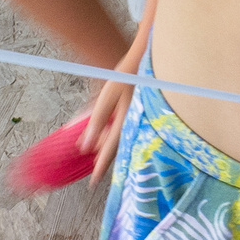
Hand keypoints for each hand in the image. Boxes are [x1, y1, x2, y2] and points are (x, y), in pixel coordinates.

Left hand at [78, 44, 144, 187]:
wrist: (154, 56)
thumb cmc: (129, 73)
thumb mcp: (108, 97)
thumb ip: (96, 121)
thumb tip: (84, 146)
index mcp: (128, 122)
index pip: (111, 150)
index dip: (101, 167)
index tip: (93, 183)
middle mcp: (137, 123)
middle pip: (119, 146)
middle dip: (106, 156)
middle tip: (96, 167)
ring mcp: (141, 117)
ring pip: (124, 137)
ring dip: (111, 144)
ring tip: (101, 150)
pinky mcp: (143, 110)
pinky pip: (130, 127)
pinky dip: (120, 132)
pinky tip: (115, 130)